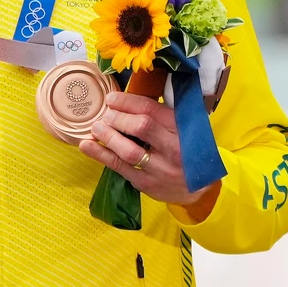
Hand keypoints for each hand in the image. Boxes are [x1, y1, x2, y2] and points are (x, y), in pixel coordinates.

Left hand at [80, 91, 218, 216]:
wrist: (201, 188)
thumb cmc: (187, 151)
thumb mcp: (185, 129)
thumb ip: (162, 115)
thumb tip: (126, 99)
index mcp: (184, 129)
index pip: (153, 110)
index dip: (128, 102)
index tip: (111, 98)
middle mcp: (174, 148)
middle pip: (141, 127)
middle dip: (118, 118)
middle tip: (105, 114)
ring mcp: (161, 169)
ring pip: (129, 151)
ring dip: (107, 136)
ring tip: (95, 127)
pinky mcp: (147, 183)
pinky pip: (120, 167)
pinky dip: (100, 155)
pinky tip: (86, 145)